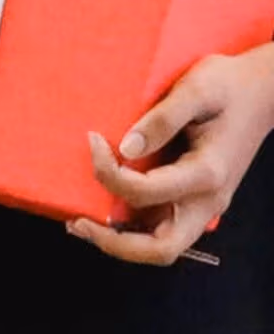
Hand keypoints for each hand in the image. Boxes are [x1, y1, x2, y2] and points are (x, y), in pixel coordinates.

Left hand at [69, 43, 273, 265]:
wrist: (260, 92)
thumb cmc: (228, 86)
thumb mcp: (196, 89)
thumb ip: (161, 119)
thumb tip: (125, 148)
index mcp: (207, 174)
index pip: (145, 192)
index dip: (109, 173)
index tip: (91, 141)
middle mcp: (207, 200)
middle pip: (161, 248)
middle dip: (116, 243)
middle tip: (79, 224)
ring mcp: (203, 204)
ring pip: (162, 244)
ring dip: (122, 242)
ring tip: (84, 223)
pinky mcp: (196, 198)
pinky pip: (164, 225)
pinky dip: (134, 227)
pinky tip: (108, 208)